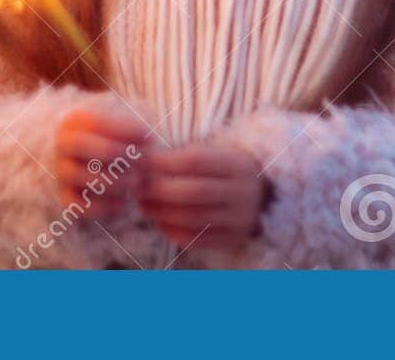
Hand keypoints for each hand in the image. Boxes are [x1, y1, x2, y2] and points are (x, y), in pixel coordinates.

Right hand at [53, 109, 149, 218]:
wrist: (104, 162)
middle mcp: (62, 145)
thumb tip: (148, 139)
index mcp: (75, 121)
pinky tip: (126, 201)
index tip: (150, 138)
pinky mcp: (66, 198)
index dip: (124, 130)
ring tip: (137, 181)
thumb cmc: (122, 138)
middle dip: (113, 152)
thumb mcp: (128, 123)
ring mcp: (61, 172)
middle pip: (79, 144)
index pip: (94, 121)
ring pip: (80, 176)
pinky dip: (105, 206)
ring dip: (113, 181)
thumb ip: (135, 126)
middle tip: (140, 160)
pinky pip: (81, 205)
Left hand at [138, 143, 268, 251]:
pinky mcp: (233, 240)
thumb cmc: (220, 169)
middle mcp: (244, 192)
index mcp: (237, 164)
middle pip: (193, 192)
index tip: (141, 163)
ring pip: (192, 218)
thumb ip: (179, 157)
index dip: (164, 163)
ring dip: (160, 212)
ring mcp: (241, 219)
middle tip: (137, 187)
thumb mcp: (210, 154)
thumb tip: (139, 163)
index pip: (195, 161)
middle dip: (158, 190)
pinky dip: (171, 231)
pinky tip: (159, 220)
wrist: (258, 194)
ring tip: (143, 204)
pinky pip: (195, 240)